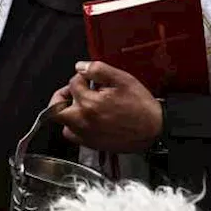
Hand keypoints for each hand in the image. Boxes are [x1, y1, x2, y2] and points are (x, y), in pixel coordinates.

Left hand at [48, 61, 162, 152]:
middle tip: (73, 91)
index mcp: (89, 103)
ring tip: (80, 105)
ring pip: (63, 123)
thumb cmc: (140, 106)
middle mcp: (83, 121)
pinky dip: (74, 127)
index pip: (73, 84)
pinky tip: (86, 119)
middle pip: (56, 108)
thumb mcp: (122, 79)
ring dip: (67, 112)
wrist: (154, 129)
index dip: (81, 77)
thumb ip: (98, 69)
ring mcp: (86, 134)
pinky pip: (73, 136)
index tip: (90, 78)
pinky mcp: (91, 144)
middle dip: (62, 96)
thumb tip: (80, 66)